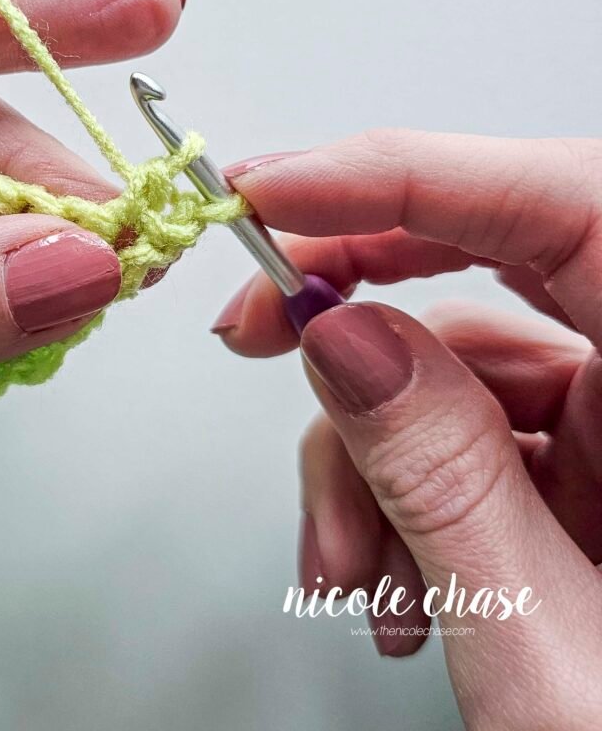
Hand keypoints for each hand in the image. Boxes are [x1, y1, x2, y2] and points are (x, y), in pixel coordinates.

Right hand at [214, 130, 601, 728]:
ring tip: (346, 565)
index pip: (557, 205)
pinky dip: (389, 486)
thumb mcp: (548, 649)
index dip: (401, 176)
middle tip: (256, 323)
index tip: (275, 193)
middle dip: (352, 290)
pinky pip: (453, 424)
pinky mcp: (577, 456)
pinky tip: (382, 574)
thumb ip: (442, 480)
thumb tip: (339, 338)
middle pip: (491, 254)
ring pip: (446, 360)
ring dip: (361, 452)